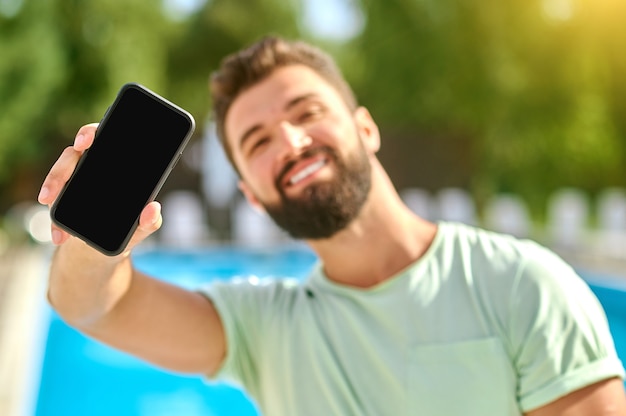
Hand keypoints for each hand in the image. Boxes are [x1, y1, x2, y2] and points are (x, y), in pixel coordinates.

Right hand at [37, 124, 162, 253]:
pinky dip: (54, 219)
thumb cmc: (128, 228)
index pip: (102, 138)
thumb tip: (153, 209)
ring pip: (58, 173)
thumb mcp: (143, 226)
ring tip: (49, 203)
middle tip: (67, 172)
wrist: (106, 248)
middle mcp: (91, 167)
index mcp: (115, 164)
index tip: (87, 141)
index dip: (92, 133)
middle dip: (65, 163)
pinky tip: (60, 234)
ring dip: (52, 186)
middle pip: (73, 154)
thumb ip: (151, 220)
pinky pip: (52, 201)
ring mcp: (73, 180)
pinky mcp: (60, 198)